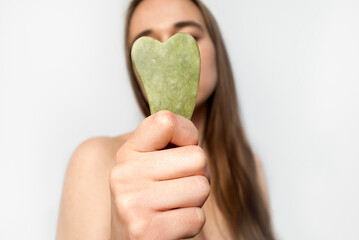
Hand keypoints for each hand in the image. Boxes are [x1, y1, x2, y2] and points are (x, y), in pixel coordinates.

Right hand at [110, 110, 209, 239]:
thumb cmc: (147, 201)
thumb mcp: (149, 165)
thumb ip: (168, 141)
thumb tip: (193, 123)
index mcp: (127, 153)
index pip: (167, 121)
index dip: (188, 134)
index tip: (182, 149)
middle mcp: (124, 175)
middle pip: (197, 158)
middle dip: (198, 176)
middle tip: (179, 188)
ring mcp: (132, 204)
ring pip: (201, 187)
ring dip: (195, 201)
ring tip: (173, 207)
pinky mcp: (146, 232)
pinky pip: (197, 218)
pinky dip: (190, 224)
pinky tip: (170, 225)